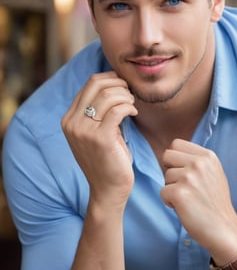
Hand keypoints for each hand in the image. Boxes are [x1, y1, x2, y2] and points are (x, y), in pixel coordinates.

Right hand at [61, 71, 137, 206]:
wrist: (107, 190)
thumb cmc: (107, 160)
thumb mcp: (95, 132)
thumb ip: (97, 112)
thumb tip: (113, 84)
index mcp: (69, 119)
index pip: (89, 84)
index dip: (110, 79)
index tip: (123, 87)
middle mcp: (72, 123)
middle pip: (97, 84)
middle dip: (119, 84)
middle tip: (130, 95)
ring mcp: (84, 130)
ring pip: (108, 95)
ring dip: (126, 96)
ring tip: (132, 105)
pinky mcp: (100, 138)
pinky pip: (118, 109)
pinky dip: (129, 107)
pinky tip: (134, 113)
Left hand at [161, 139, 236, 254]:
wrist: (224, 229)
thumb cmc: (215, 204)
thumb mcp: (213, 174)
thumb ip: (196, 161)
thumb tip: (170, 154)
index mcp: (208, 156)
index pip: (176, 144)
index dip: (176, 160)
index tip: (185, 174)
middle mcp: (199, 163)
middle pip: (167, 156)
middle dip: (171, 172)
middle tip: (186, 188)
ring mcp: (189, 177)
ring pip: (165, 177)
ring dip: (172, 189)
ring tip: (189, 200)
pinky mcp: (179, 193)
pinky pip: (162, 192)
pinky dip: (169, 203)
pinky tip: (184, 208)